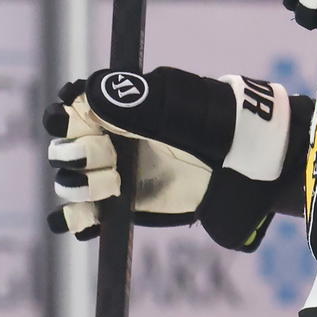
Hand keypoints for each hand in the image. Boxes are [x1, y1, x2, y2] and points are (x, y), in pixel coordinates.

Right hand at [44, 67, 295, 248]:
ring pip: (70, 183)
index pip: (70, 108)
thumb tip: (85, 94)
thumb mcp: (181, 106)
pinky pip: (86, 216)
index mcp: (119, 108)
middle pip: (64, 148)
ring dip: (77, 186)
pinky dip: (76, 220)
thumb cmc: (220, 125)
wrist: (251, 166)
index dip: (64, 116)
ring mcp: (115, 174)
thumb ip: (135, 101)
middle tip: (106, 157)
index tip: (74, 122)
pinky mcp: (123, 207)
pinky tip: (83, 222)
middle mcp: (111, 140)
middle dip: (75, 153)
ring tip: (109, 186)